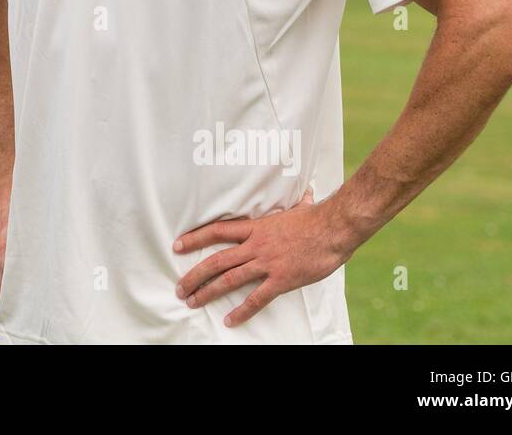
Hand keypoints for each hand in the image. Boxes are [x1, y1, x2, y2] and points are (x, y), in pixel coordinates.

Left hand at [172, 188, 350, 327]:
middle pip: (216, 260)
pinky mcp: (281, 280)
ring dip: (208, 292)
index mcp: (255, 228)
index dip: (194, 238)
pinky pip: (257, 299)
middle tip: (180, 287)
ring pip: (229, 280)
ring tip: (193, 302)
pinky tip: (230, 320)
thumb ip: (297, 203)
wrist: (334, 229)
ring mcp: (266, 263)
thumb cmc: (318, 218)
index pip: (216, 231)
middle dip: (194, 275)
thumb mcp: (300, 207)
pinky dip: (242, 311)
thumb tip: (306, 192)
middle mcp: (255, 245)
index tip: (177, 245)